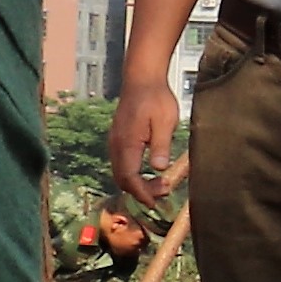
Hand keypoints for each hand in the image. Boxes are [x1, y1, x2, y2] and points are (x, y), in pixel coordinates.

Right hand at [107, 83, 177, 198]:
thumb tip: (159, 169)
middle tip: (164, 191)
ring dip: (138, 183)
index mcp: (127, 143)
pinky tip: (151, 171)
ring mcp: (116, 141)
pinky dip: (135, 173)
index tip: (155, 202)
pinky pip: (123, 163)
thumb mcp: (165, 121)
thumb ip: (160, 145)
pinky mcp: (119, 138)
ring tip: (161, 183)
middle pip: (122, 179)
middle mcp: (117, 145)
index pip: (129, 178)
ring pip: (121, 172)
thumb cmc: (156, 97)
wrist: (142, 79)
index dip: (142, 193)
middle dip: (141, 191)